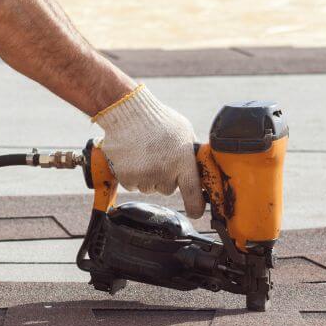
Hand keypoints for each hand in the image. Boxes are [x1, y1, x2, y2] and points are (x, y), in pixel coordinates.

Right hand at [95, 85, 204, 218]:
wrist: (127, 113)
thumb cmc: (158, 120)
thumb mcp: (184, 132)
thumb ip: (190, 153)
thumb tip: (199, 168)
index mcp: (182, 161)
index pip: (193, 192)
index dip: (195, 206)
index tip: (195, 213)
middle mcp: (164, 172)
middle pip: (167, 189)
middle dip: (164, 178)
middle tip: (159, 158)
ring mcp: (144, 176)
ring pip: (149, 188)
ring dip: (147, 177)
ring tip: (143, 155)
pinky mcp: (126, 177)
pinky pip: (132, 185)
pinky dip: (131, 175)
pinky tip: (132, 157)